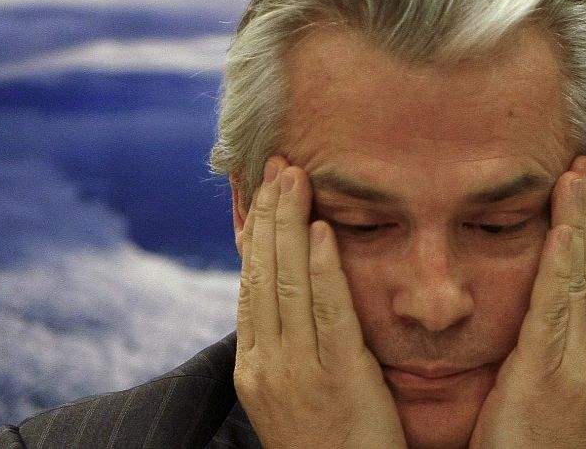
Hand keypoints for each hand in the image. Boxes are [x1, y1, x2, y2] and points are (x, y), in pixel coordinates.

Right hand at [233, 156, 405, 448]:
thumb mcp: (296, 394)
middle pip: (261, 273)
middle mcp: (266, 366)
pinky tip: (321, 231)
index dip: (254, 231)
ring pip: (286, 283)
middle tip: (277, 165)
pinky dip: (322, 266)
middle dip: (268, 213)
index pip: (248, 283)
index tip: (260, 190)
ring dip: (289, 223)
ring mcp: (297, 373)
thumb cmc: (331, 448)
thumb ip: (290, 345)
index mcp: (253, 368)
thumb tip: (293, 291)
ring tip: (295, 179)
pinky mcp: (337, 379)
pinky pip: (327, 312)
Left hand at [469, 156, 585, 448]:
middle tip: (581, 165)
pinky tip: (562, 230)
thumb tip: (537, 308)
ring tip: (572, 177)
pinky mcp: (551, 375)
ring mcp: (585, 368)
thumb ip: (548, 346)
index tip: (582, 188)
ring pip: (584, 280)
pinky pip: (557, 309)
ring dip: (578, 223)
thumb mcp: (547, 389)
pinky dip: (562, 265)